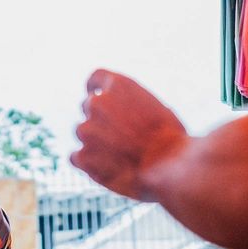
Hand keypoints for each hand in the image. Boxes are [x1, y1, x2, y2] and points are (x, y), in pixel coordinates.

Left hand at [72, 70, 189, 200]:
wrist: (170, 167)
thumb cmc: (171, 139)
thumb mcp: (155, 108)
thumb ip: (130, 105)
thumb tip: (121, 113)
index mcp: (119, 85)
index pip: (95, 79)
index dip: (96, 89)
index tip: (98, 97)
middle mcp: (98, 103)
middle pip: (88, 107)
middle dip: (99, 119)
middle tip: (119, 137)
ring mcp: (87, 129)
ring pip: (82, 132)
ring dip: (95, 142)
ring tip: (119, 156)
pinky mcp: (83, 156)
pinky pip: (76, 157)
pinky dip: (88, 163)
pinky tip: (108, 169)